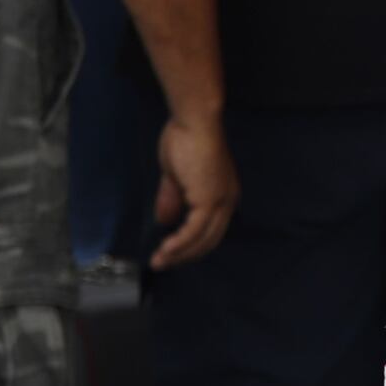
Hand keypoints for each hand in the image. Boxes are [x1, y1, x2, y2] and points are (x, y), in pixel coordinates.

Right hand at [150, 113, 238, 269]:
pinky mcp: (210, 200)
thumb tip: (165, 221)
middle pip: (208, 241)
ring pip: (201, 240)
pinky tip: (165, 251)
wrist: (194, 121)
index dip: (190, 246)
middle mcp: (227, 200)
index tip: (170, 254)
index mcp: (223, 194)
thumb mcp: (175, 176)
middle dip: (184, 256)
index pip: (210, 230)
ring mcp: (221, 201)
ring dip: (178, 254)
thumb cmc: (186, 139)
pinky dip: (179, 244)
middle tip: (163, 264)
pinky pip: (194, 231)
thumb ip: (172, 199)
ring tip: (158, 261)